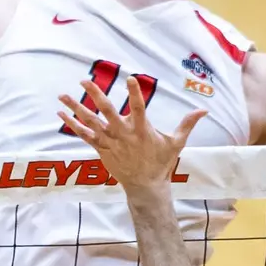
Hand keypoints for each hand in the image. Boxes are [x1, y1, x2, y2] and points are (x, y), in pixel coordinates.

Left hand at [57, 78, 205, 193]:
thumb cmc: (161, 162)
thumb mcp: (176, 143)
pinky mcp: (101, 149)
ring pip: (91, 122)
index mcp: (142, 130)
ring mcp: (111, 142)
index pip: (139, 108)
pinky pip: (84, 135)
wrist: (145, 187)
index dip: (135, 93)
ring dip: (76, 108)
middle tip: (85, 81)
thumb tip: (204, 110)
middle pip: (107, 112)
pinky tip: (61, 114)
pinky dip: (72, 125)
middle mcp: (124, 134)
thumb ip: (187, 124)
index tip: (130, 78)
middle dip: (96, 96)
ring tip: (63, 95)